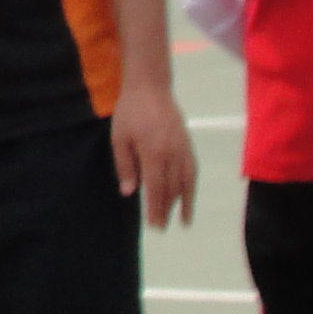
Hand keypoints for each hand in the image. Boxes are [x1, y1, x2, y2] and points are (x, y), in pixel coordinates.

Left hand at [111, 80, 197, 228]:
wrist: (151, 86)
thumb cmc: (130, 112)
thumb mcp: (119, 138)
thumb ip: (125, 166)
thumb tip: (129, 192)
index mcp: (153, 154)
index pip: (156, 189)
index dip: (156, 209)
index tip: (155, 225)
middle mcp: (172, 154)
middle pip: (172, 189)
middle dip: (168, 210)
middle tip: (162, 227)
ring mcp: (183, 148)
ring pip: (186, 181)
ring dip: (185, 202)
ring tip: (184, 219)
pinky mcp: (188, 143)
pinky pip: (193, 169)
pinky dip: (192, 185)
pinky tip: (189, 194)